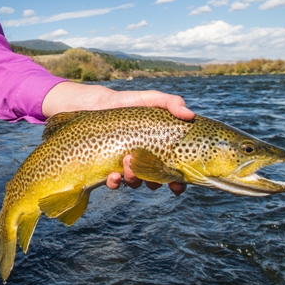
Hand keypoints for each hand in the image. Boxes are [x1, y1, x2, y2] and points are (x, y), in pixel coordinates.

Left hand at [42, 82, 192, 193]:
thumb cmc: (126, 102)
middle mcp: (144, 160)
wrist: (94, 104)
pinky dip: (115, 182)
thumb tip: (190, 115)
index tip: (178, 185)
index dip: (178, 181)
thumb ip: (170, 102)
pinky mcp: (107, 168)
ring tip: (128, 162)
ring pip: (135, 182)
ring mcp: (125, 165)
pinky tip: (113, 175)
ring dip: (134, 178)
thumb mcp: (149, 99)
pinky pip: (113, 183)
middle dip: (155, 181)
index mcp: (158, 148)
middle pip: (156, 180)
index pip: (173, 170)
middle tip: (150, 172)